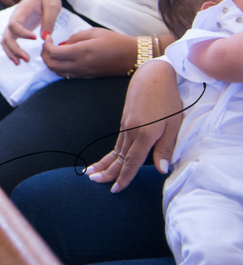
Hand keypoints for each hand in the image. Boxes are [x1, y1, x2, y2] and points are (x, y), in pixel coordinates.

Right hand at [0, 0, 61, 64]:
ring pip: (5, 40)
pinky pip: (10, 42)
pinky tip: (19, 60)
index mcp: (21, 12)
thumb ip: (49, 21)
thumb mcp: (52, 5)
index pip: (14, 24)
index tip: (35, 38)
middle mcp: (14, 19)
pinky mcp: (18, 30)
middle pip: (7, 36)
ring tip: (20, 63)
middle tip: (27, 59)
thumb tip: (45, 38)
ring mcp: (14, 25)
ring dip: (11, 53)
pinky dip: (12, 52)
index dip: (22, 33)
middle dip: (14, 49)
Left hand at [40, 28, 136, 78]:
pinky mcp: (87, 76)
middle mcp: (80, 65)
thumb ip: (75, 38)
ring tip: (53, 50)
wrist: (133, 57)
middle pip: (51, 65)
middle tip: (47, 44)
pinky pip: (67, 75)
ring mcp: (83, 73)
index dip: (46, 45)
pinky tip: (63, 58)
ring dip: (50, 62)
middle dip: (44, 54)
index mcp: (81, 52)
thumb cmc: (115, 41)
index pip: (54, 53)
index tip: (48, 37)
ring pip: (57, 72)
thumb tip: (62, 44)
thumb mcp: (94, 32)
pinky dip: (59, 67)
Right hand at [87, 59, 181, 191]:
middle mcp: (132, 132)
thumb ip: (166, 147)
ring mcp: (126, 125)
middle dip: (106, 172)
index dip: (125, 178)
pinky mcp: (125, 120)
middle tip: (93, 182)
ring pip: (115, 150)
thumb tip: (162, 169)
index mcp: (144, 135)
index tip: (115, 190)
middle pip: (118, 157)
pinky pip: (117, 141)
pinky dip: (111, 152)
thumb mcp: (174, 124)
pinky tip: (109, 158)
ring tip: (91, 173)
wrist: (152, 75)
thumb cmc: (168, 99)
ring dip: (104, 163)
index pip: (132, 162)